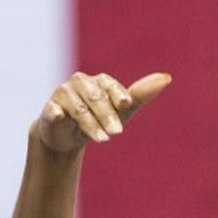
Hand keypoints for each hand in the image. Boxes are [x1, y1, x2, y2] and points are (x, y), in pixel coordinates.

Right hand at [32, 70, 171, 153]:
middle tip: (118, 132)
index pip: (110, 86)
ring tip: (103, 139)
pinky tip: (60, 115)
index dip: (117, 95)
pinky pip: (53, 110)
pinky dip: (56, 112)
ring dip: (91, 124)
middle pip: (95, 98)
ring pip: (78, 108)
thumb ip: (141, 95)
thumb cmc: (101, 119)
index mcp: (99, 81)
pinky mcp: (50, 109)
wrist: (70, 137)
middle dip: (107, 115)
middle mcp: (80, 83)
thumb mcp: (123, 110)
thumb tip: (167, 77)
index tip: (126, 105)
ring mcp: (63, 95)